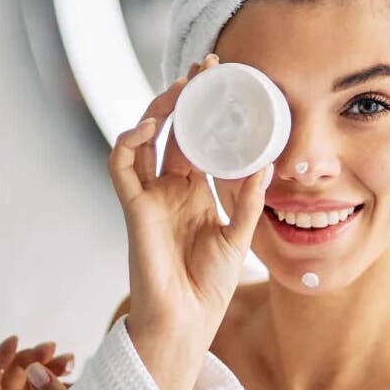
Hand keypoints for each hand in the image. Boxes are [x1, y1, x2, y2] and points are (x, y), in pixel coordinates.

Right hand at [107, 53, 272, 389]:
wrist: (187, 321)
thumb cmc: (209, 285)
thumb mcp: (238, 235)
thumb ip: (249, 200)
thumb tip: (269, 163)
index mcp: (194, 192)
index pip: (196, 139)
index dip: (205, 110)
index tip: (224, 80)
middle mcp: (169, 189)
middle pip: (170, 130)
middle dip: (184, 97)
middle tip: (205, 68)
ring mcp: (149, 196)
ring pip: (142, 138)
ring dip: (158, 109)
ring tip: (181, 88)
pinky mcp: (133, 208)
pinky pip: (120, 165)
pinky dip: (129, 140)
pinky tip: (149, 125)